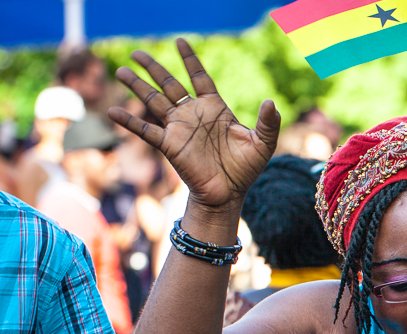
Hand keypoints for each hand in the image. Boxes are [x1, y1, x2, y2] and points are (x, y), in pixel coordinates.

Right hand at [107, 38, 279, 213]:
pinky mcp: (169, 145)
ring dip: (137, 86)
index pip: (199, 77)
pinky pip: (146, 130)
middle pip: (169, 84)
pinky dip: (129, 121)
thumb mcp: (263, 144)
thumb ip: (268, 123)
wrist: (228, 194)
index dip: (190, 60)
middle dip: (153, 68)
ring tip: (121, 71)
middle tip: (136, 52)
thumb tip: (271, 103)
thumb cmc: (245, 169)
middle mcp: (193, 114)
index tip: (179, 41)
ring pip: (154, 101)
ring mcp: (179, 128)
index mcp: (214, 108)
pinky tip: (111, 112)